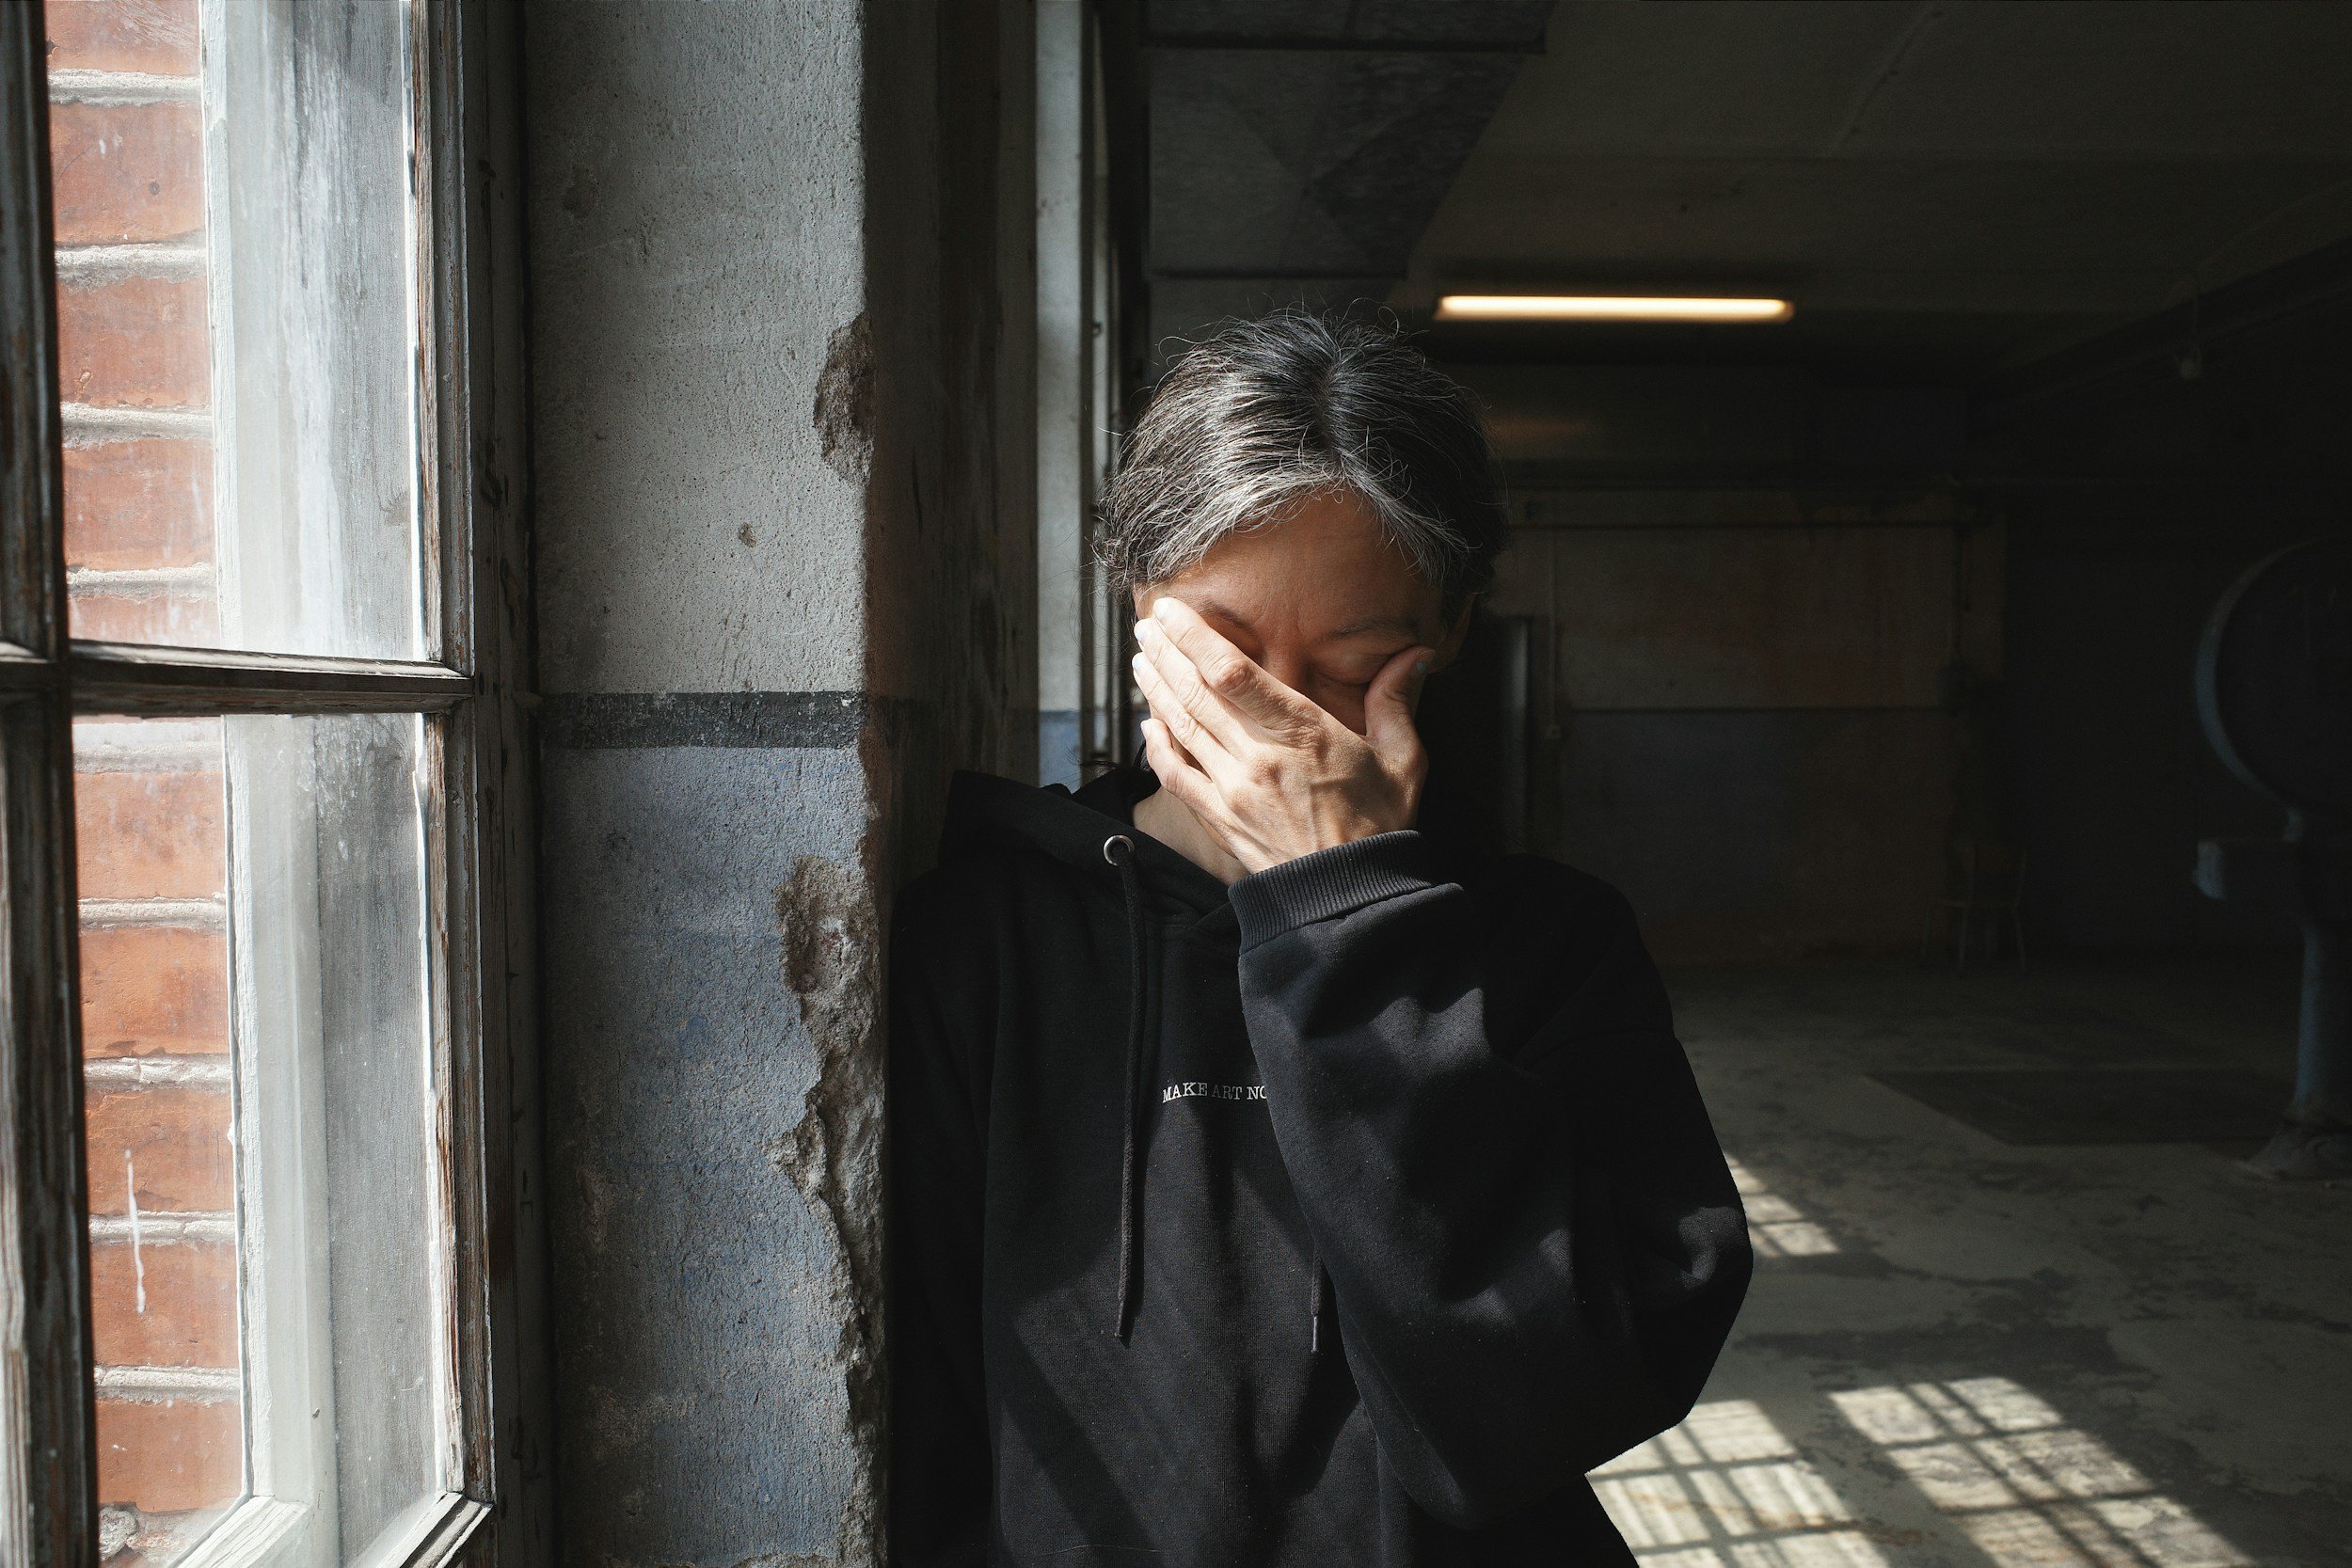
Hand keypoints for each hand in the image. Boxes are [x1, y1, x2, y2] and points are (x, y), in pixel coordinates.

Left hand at [1132, 597, 1430, 874]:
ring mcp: (1233, 791)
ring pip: (1182, 728)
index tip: (1174, 611)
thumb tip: (1418, 653)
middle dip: (1167, 653)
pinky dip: (1157, 748)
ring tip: (1141, 658)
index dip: (1196, 637)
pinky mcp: (1220, 821)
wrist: (1350, 898)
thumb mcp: (1403, 760)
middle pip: (1197, 693)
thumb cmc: (1381, 827)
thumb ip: (1398, 702)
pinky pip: (1176, 778)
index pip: (1234, 673)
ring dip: (1157, 689)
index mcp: (1303, 734)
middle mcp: (1259, 758)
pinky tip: (1146, 724)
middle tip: (1147, 624)